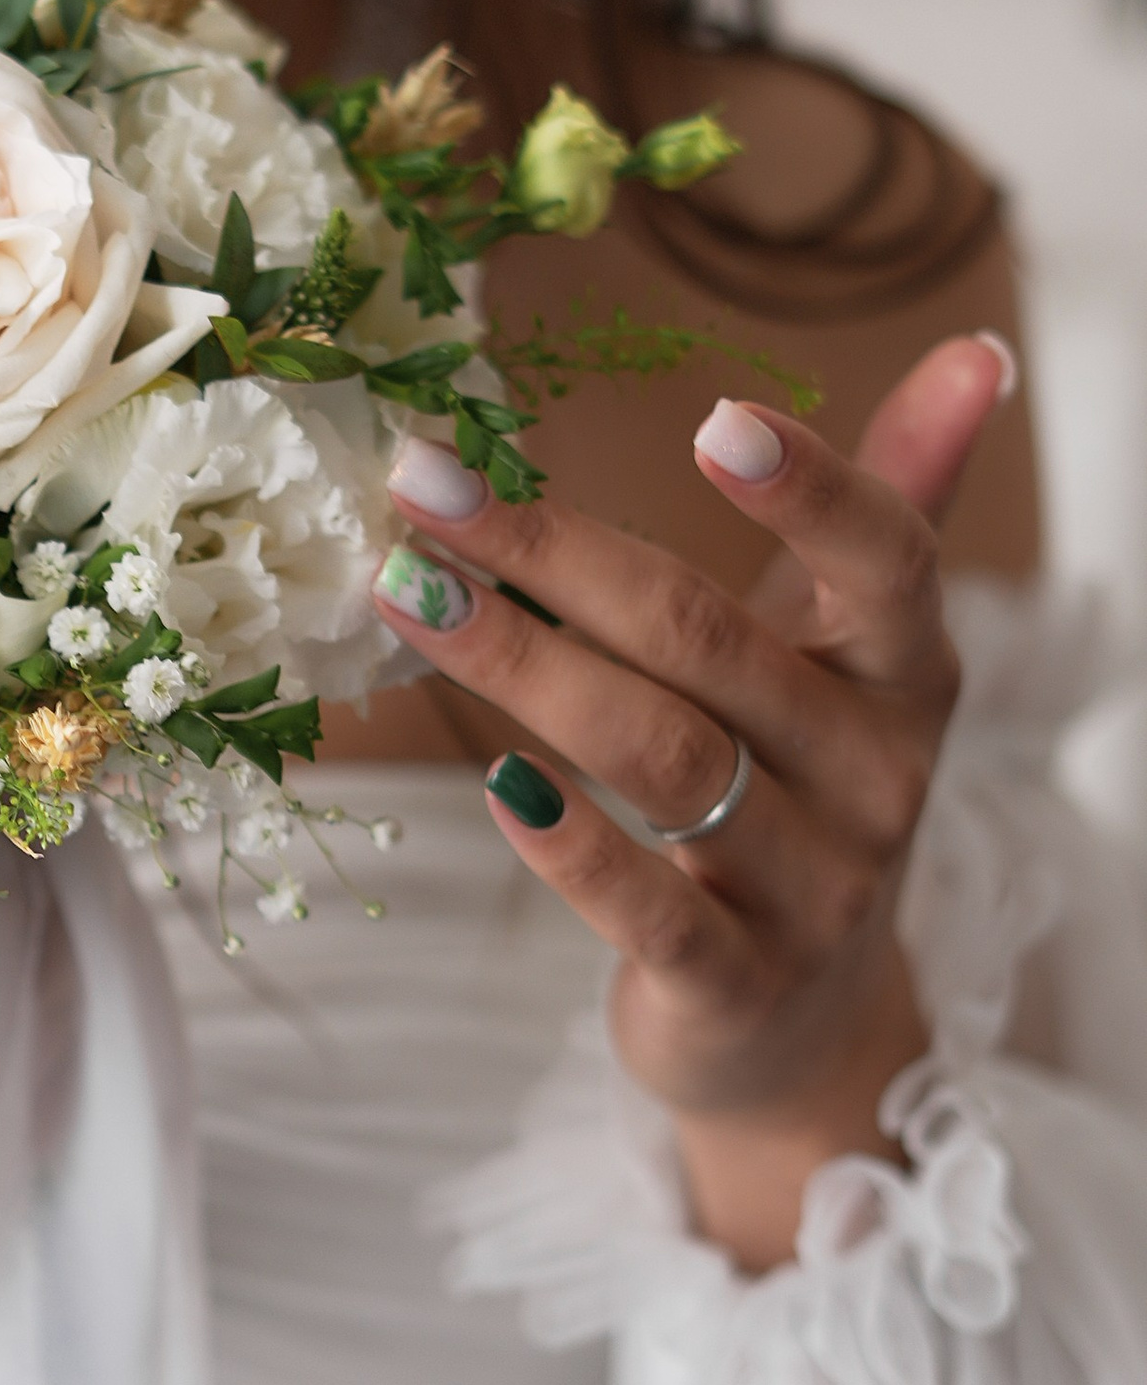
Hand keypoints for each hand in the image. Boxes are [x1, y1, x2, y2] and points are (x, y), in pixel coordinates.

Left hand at [372, 330, 1018, 1269]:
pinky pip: (646, 911)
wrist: (806, 1030)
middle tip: (425, 486)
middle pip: (710, 646)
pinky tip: (493, 783)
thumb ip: (897, 504)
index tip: (715, 417)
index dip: (809, 491)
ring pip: (661, 759)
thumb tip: (976, 354)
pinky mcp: (732, 985)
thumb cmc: (805, 796)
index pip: (886, 563)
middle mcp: (873, 775)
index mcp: (905, 676)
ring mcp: (808, 888)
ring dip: (522, 666)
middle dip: (556, 555)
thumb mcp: (853, 658)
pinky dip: (569, 846)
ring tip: (408, 594)